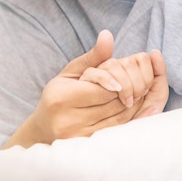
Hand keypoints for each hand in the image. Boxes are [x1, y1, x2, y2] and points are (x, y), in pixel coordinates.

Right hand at [3, 30, 160, 147]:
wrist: (44, 130)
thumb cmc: (59, 95)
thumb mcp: (72, 72)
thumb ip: (93, 56)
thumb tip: (108, 35)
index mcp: (62, 99)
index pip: (103, 89)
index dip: (119, 81)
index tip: (123, 78)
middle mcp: (69, 121)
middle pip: (113, 103)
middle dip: (128, 91)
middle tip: (137, 83)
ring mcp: (79, 137)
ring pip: (119, 119)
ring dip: (133, 104)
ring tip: (136, 94)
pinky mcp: (88, 146)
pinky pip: (117, 131)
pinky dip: (129, 119)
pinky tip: (130, 109)